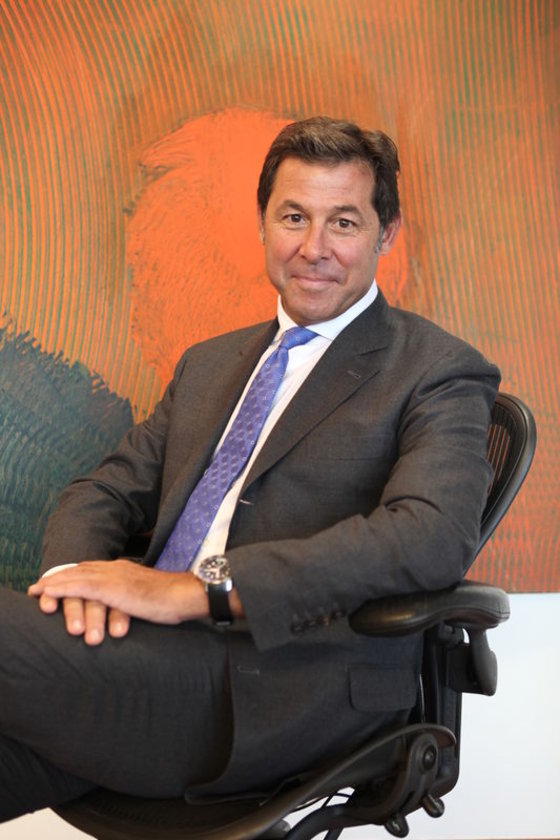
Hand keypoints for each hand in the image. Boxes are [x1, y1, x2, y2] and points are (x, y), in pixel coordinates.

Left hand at [28, 560, 208, 644]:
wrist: (186, 594)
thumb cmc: (173, 601)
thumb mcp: (147, 598)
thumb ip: (132, 599)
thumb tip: (125, 610)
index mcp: (125, 570)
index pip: (93, 569)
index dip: (74, 576)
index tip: (58, 583)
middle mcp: (117, 568)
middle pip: (81, 569)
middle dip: (59, 577)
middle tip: (39, 587)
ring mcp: (115, 576)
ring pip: (77, 575)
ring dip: (55, 583)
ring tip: (38, 590)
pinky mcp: (114, 587)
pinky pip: (81, 586)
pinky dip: (63, 588)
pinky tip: (50, 593)